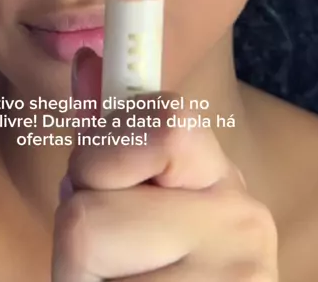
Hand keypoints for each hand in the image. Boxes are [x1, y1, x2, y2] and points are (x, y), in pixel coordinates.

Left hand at [52, 50, 277, 281]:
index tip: (93, 176)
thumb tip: (85, 58)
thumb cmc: (164, 262)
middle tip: (111, 254)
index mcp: (221, 178)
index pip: (164, 121)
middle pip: (86, 214)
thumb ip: (114, 133)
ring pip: (79, 264)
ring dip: (80, 281)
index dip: (103, 153)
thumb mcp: (146, 193)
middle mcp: (240, 226)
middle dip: (76, 233)